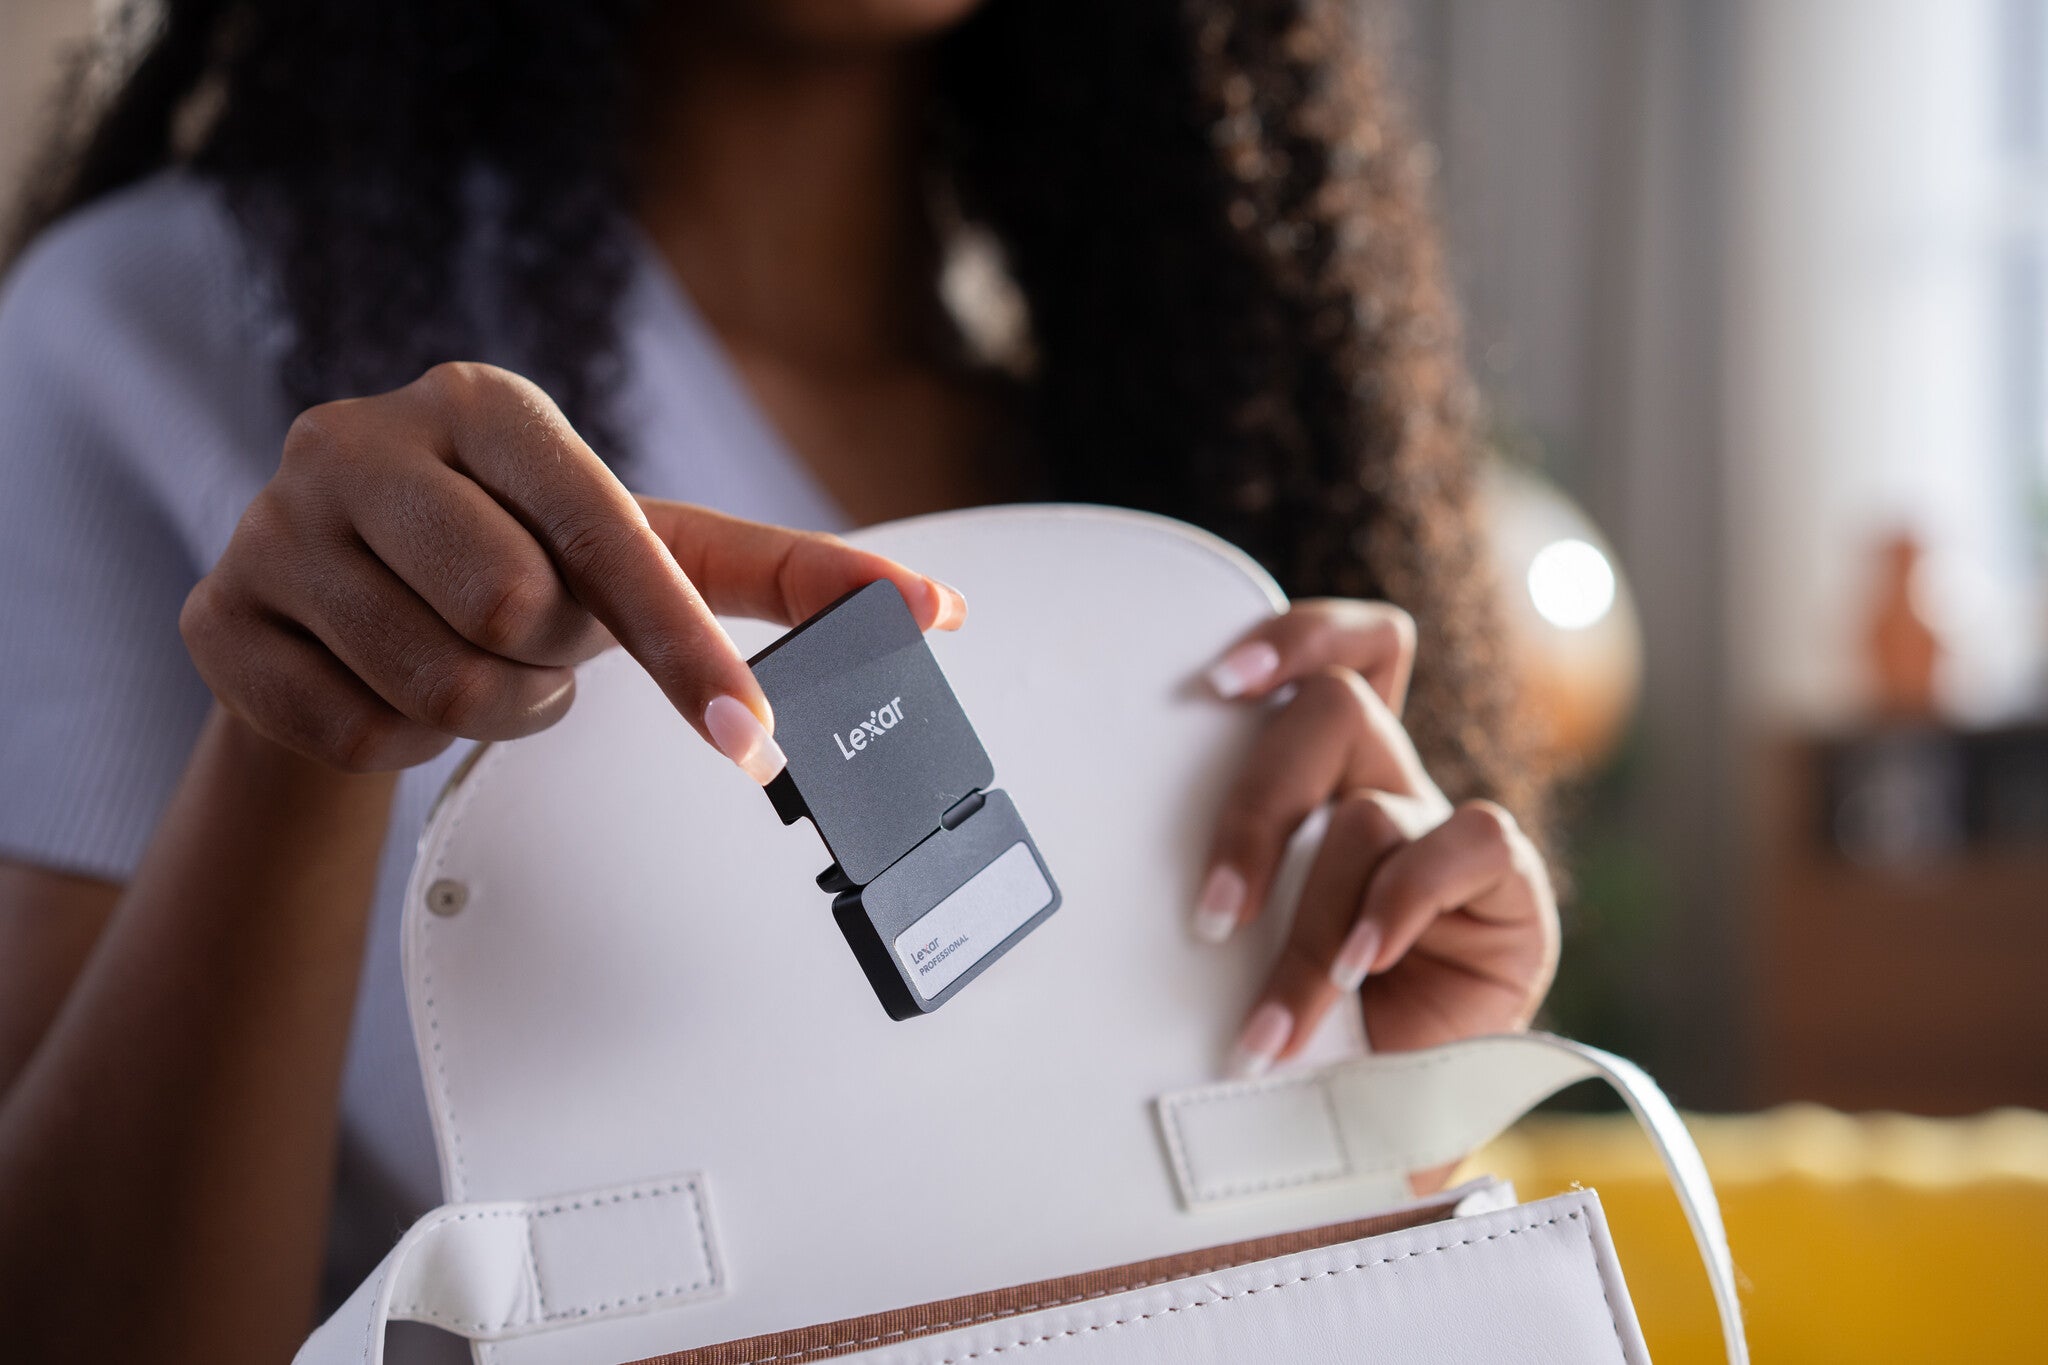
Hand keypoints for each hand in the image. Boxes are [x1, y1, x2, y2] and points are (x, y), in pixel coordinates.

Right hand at [181, 362, 963, 775]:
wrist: (341, 585)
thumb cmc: (517, 549)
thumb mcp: (644, 547)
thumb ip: (783, 574)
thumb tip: (938, 608)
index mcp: (488, 404)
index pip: (610, 535)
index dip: (687, 645)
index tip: (757, 738)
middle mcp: (367, 439)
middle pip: (516, 617)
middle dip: (552, 660)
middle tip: (534, 636)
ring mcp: (274, 524)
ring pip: (439, 688)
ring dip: (492, 709)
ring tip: (474, 657)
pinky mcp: (218, 616)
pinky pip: (355, 738)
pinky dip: (404, 743)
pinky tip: (391, 683)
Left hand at [1193, 600, 1557, 1073]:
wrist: (1384, 1117)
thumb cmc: (1298, 1016)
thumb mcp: (1239, 941)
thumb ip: (1215, 882)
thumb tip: (1099, 871)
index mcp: (1331, 775)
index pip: (1346, 649)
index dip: (1295, 635)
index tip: (1215, 682)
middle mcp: (1391, 785)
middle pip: (1335, 710)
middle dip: (1257, 808)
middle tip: (1211, 915)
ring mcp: (1448, 838)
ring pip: (1370, 811)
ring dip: (1311, 923)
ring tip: (1276, 1018)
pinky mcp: (1508, 891)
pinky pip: (1465, 844)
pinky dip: (1398, 906)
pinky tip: (1362, 970)